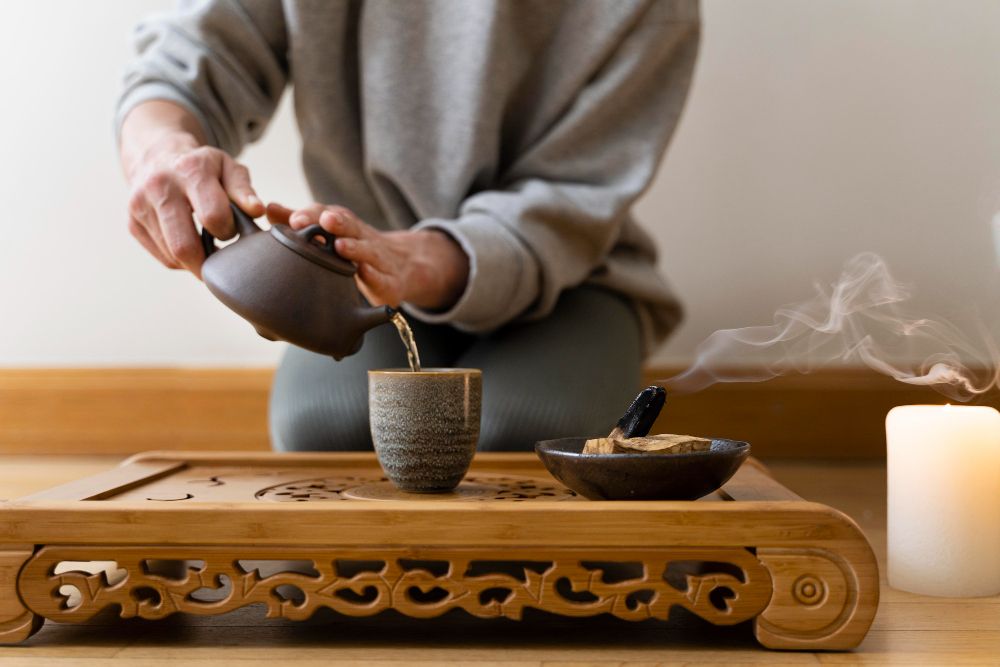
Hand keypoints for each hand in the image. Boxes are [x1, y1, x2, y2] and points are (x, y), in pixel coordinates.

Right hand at [120, 101, 264, 275]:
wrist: (158, 157)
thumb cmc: (203, 168)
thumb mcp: (229, 168)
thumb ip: (244, 190)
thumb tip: (257, 211)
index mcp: (189, 170)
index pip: (212, 216)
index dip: (228, 230)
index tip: (232, 230)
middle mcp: (159, 186)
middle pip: (184, 246)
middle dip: (210, 262)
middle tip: (225, 262)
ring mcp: (140, 206)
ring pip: (173, 256)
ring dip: (197, 262)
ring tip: (210, 250)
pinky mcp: (132, 223)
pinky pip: (163, 257)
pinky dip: (182, 260)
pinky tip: (193, 245)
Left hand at [267, 203, 469, 310]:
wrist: (400, 266)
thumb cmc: (353, 249)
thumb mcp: (329, 233)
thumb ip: (300, 221)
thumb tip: (266, 208)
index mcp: (342, 226)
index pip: (326, 215)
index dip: (313, 216)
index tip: (295, 219)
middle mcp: (361, 237)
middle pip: (350, 227)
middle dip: (337, 223)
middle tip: (324, 221)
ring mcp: (378, 259)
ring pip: (368, 250)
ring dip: (355, 247)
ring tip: (342, 246)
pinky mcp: (391, 282)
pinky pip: (384, 279)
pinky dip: (376, 276)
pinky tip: (366, 273)